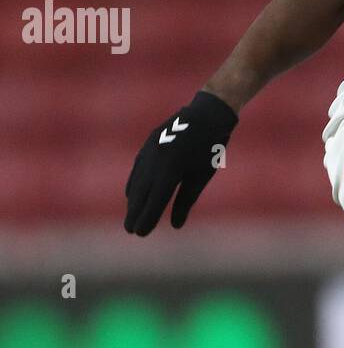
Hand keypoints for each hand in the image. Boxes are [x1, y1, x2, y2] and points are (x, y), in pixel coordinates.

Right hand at [124, 91, 237, 234]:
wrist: (206, 114)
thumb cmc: (209, 148)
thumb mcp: (201, 176)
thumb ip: (186, 200)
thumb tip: (175, 225)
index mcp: (173, 167)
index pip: (156, 199)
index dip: (147, 217)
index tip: (140, 233)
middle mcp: (157, 158)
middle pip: (143, 191)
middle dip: (135, 212)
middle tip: (130, 231)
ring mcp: (150, 149)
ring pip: (138, 180)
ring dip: (133, 200)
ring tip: (130, 217)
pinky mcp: (149, 144)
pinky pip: (138, 168)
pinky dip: (134, 183)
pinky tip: (131, 195)